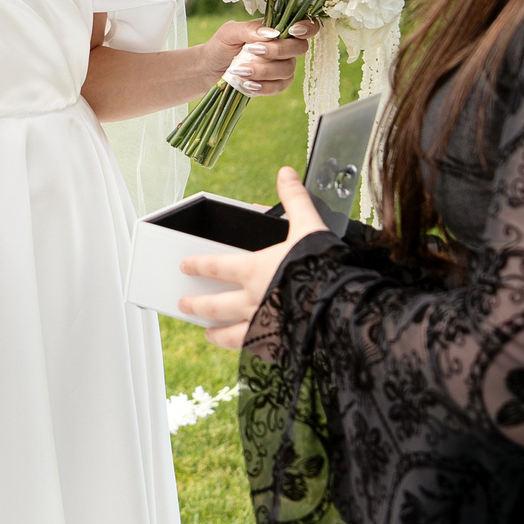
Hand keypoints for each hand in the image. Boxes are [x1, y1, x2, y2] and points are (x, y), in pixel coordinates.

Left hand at [177, 166, 326, 348]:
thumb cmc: (321, 264)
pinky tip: (245, 351)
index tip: (184, 266)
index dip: (198, 265)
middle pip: (216, 305)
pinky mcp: (278, 345)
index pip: (217, 266)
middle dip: (197, 305)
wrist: (340, 304)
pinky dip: (247, 350)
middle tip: (183, 305)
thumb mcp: (308, 226)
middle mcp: (254, 300)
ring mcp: (264, 326)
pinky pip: (256, 350)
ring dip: (217, 334)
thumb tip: (285, 173)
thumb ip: (294, 200)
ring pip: (231, 334)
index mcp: (255, 270)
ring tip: (208, 334)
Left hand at [202, 20, 317, 98]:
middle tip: (250, 50)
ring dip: (264, 70)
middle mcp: (285, 46)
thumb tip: (272, 33)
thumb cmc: (221, 45)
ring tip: (239, 70)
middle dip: (276, 50)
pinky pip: (279, 86)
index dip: (307, 27)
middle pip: (299, 48)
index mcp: (277, 28)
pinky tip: (248, 84)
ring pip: (288, 69)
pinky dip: (264, 86)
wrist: (209, 68)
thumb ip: (251, 28)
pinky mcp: (276, 83)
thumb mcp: (230, 31)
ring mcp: (282, 66)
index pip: (305, 26)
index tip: (292, 31)